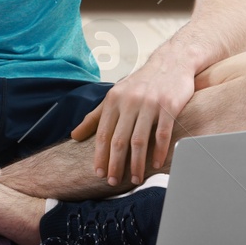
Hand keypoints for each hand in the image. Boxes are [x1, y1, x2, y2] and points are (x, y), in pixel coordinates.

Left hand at [71, 48, 195, 186]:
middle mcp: (129, 101)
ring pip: (139, 140)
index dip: (100, 155)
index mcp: (114, 100)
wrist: (171, 62)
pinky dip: (158, 151)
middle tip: (114, 182)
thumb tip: (74, 136)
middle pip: (119, 139)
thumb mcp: (114, 96)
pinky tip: (156, 164)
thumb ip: (95, 117)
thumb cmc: (140, 83)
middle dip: (115, 164)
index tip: (99, 173)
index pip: (103, 133)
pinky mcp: (169, 106)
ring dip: (136, 163)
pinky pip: (162, 133)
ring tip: (136, 179)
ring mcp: (150, 103)